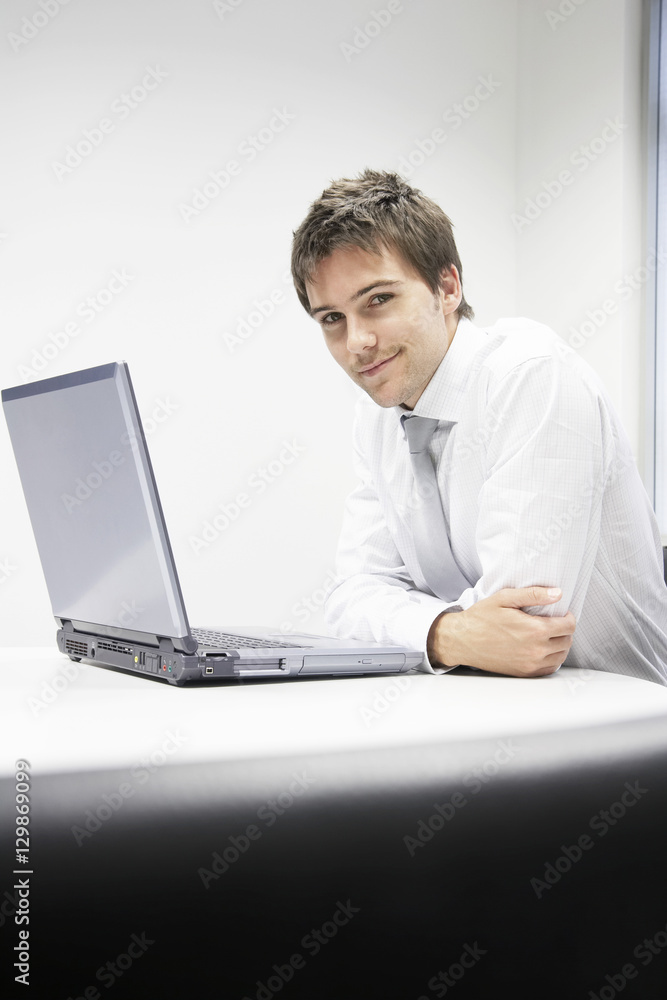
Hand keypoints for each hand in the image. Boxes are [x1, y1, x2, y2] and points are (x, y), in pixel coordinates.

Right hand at [429, 587, 575, 677]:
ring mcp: (530, 664)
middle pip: (567, 641)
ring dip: (560, 644)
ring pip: (561, 656)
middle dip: (564, 630)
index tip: (561, 612)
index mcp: (534, 630)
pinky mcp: (524, 673)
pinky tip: (543, 649)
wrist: (462, 640)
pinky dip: (552, 658)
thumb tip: (557, 594)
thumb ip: (533, 594)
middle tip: (554, 622)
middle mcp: (535, 650)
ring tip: (549, 634)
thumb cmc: (481, 618)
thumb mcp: (505, 598)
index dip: (568, 617)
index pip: (568, 626)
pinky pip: (549, 668)